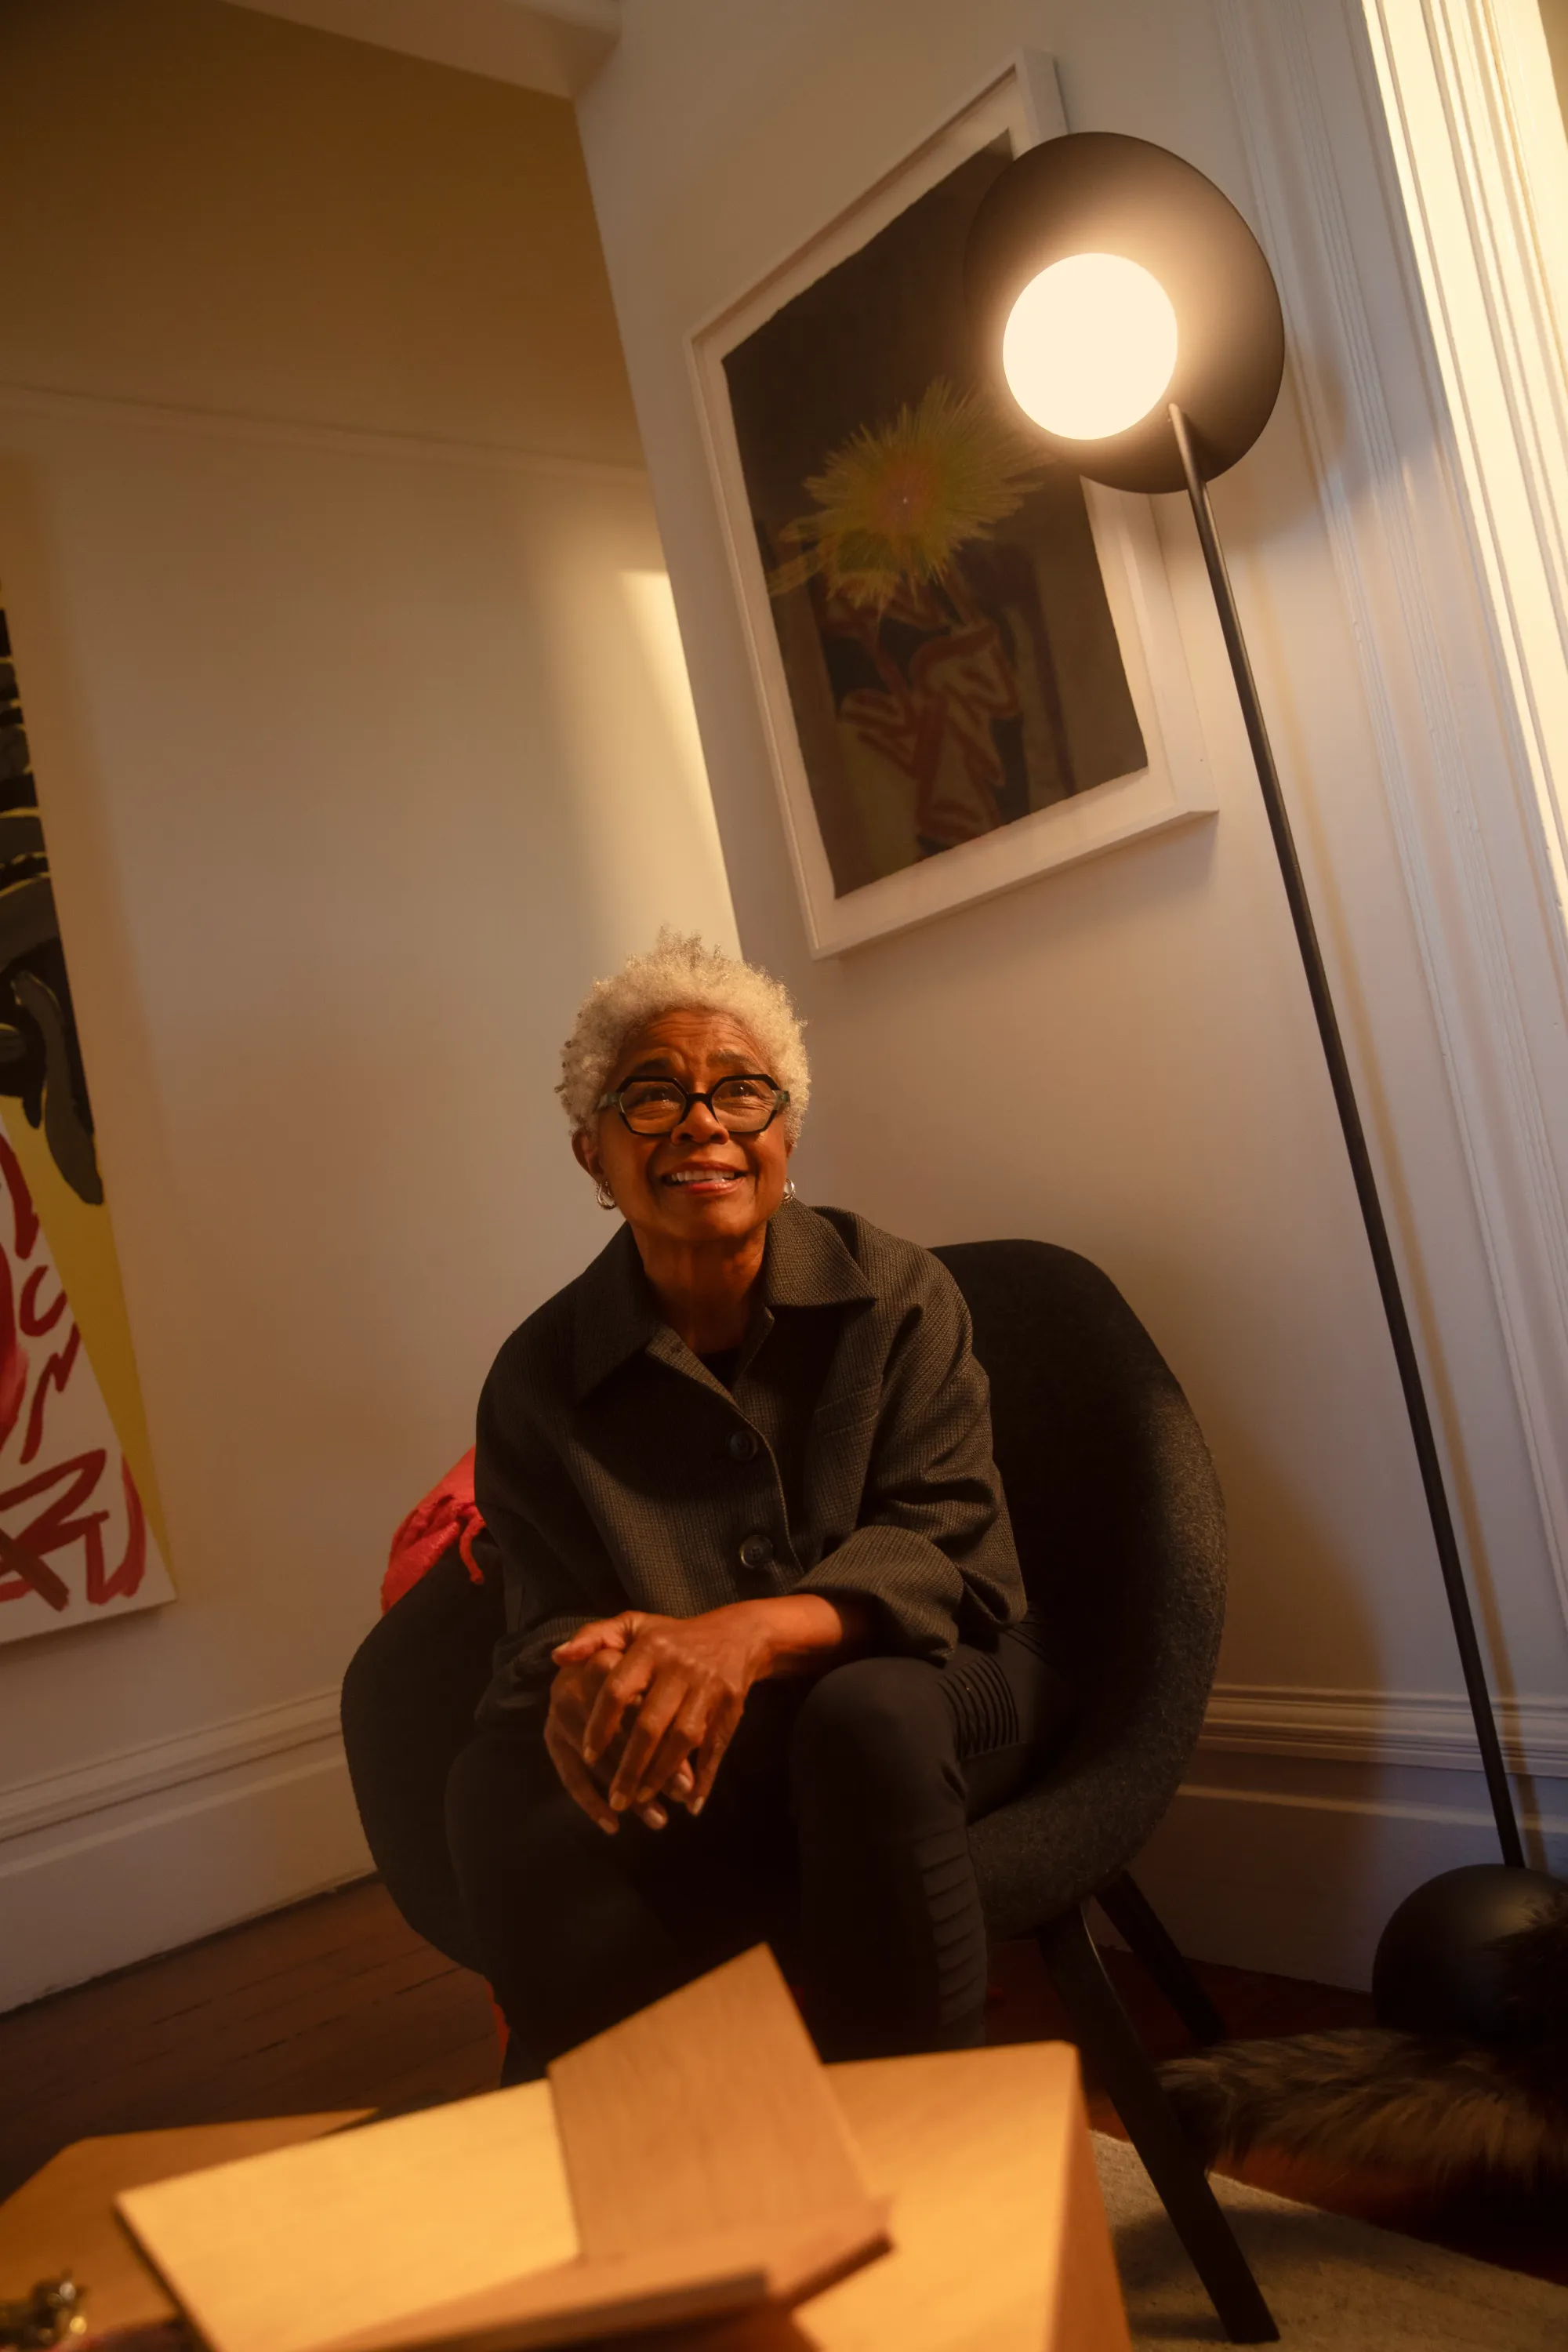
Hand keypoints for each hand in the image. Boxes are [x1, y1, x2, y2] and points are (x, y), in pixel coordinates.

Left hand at [552, 1606, 774, 1817]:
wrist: (738, 1635)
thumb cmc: (673, 1637)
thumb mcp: (634, 1626)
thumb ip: (594, 1639)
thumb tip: (557, 1658)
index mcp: (649, 1649)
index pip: (616, 1690)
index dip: (601, 1725)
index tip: (587, 1755)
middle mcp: (679, 1667)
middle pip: (649, 1725)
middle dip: (630, 1767)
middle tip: (617, 1800)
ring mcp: (707, 1687)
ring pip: (682, 1740)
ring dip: (662, 1775)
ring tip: (643, 1800)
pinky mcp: (731, 1704)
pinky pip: (716, 1747)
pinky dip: (705, 1778)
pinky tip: (691, 1804)